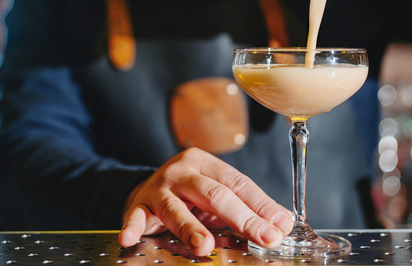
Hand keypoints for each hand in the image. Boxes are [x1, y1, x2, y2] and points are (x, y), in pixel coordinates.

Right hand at [117, 147, 293, 256]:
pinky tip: (130, 238)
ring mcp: (159, 188)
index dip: (261, 206)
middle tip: (263, 236)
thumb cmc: (188, 195)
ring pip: (176, 209)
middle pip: (215, 195)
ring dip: (191, 229)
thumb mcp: (216, 194)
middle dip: (242, 218)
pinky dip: (133, 228)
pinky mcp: (138, 205)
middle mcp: (183, 172)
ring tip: (205, 246)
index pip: (239, 184)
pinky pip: (135, 217)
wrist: (144, 189)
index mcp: (207, 164)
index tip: (280, 226)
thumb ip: (245, 207)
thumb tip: (282, 224)